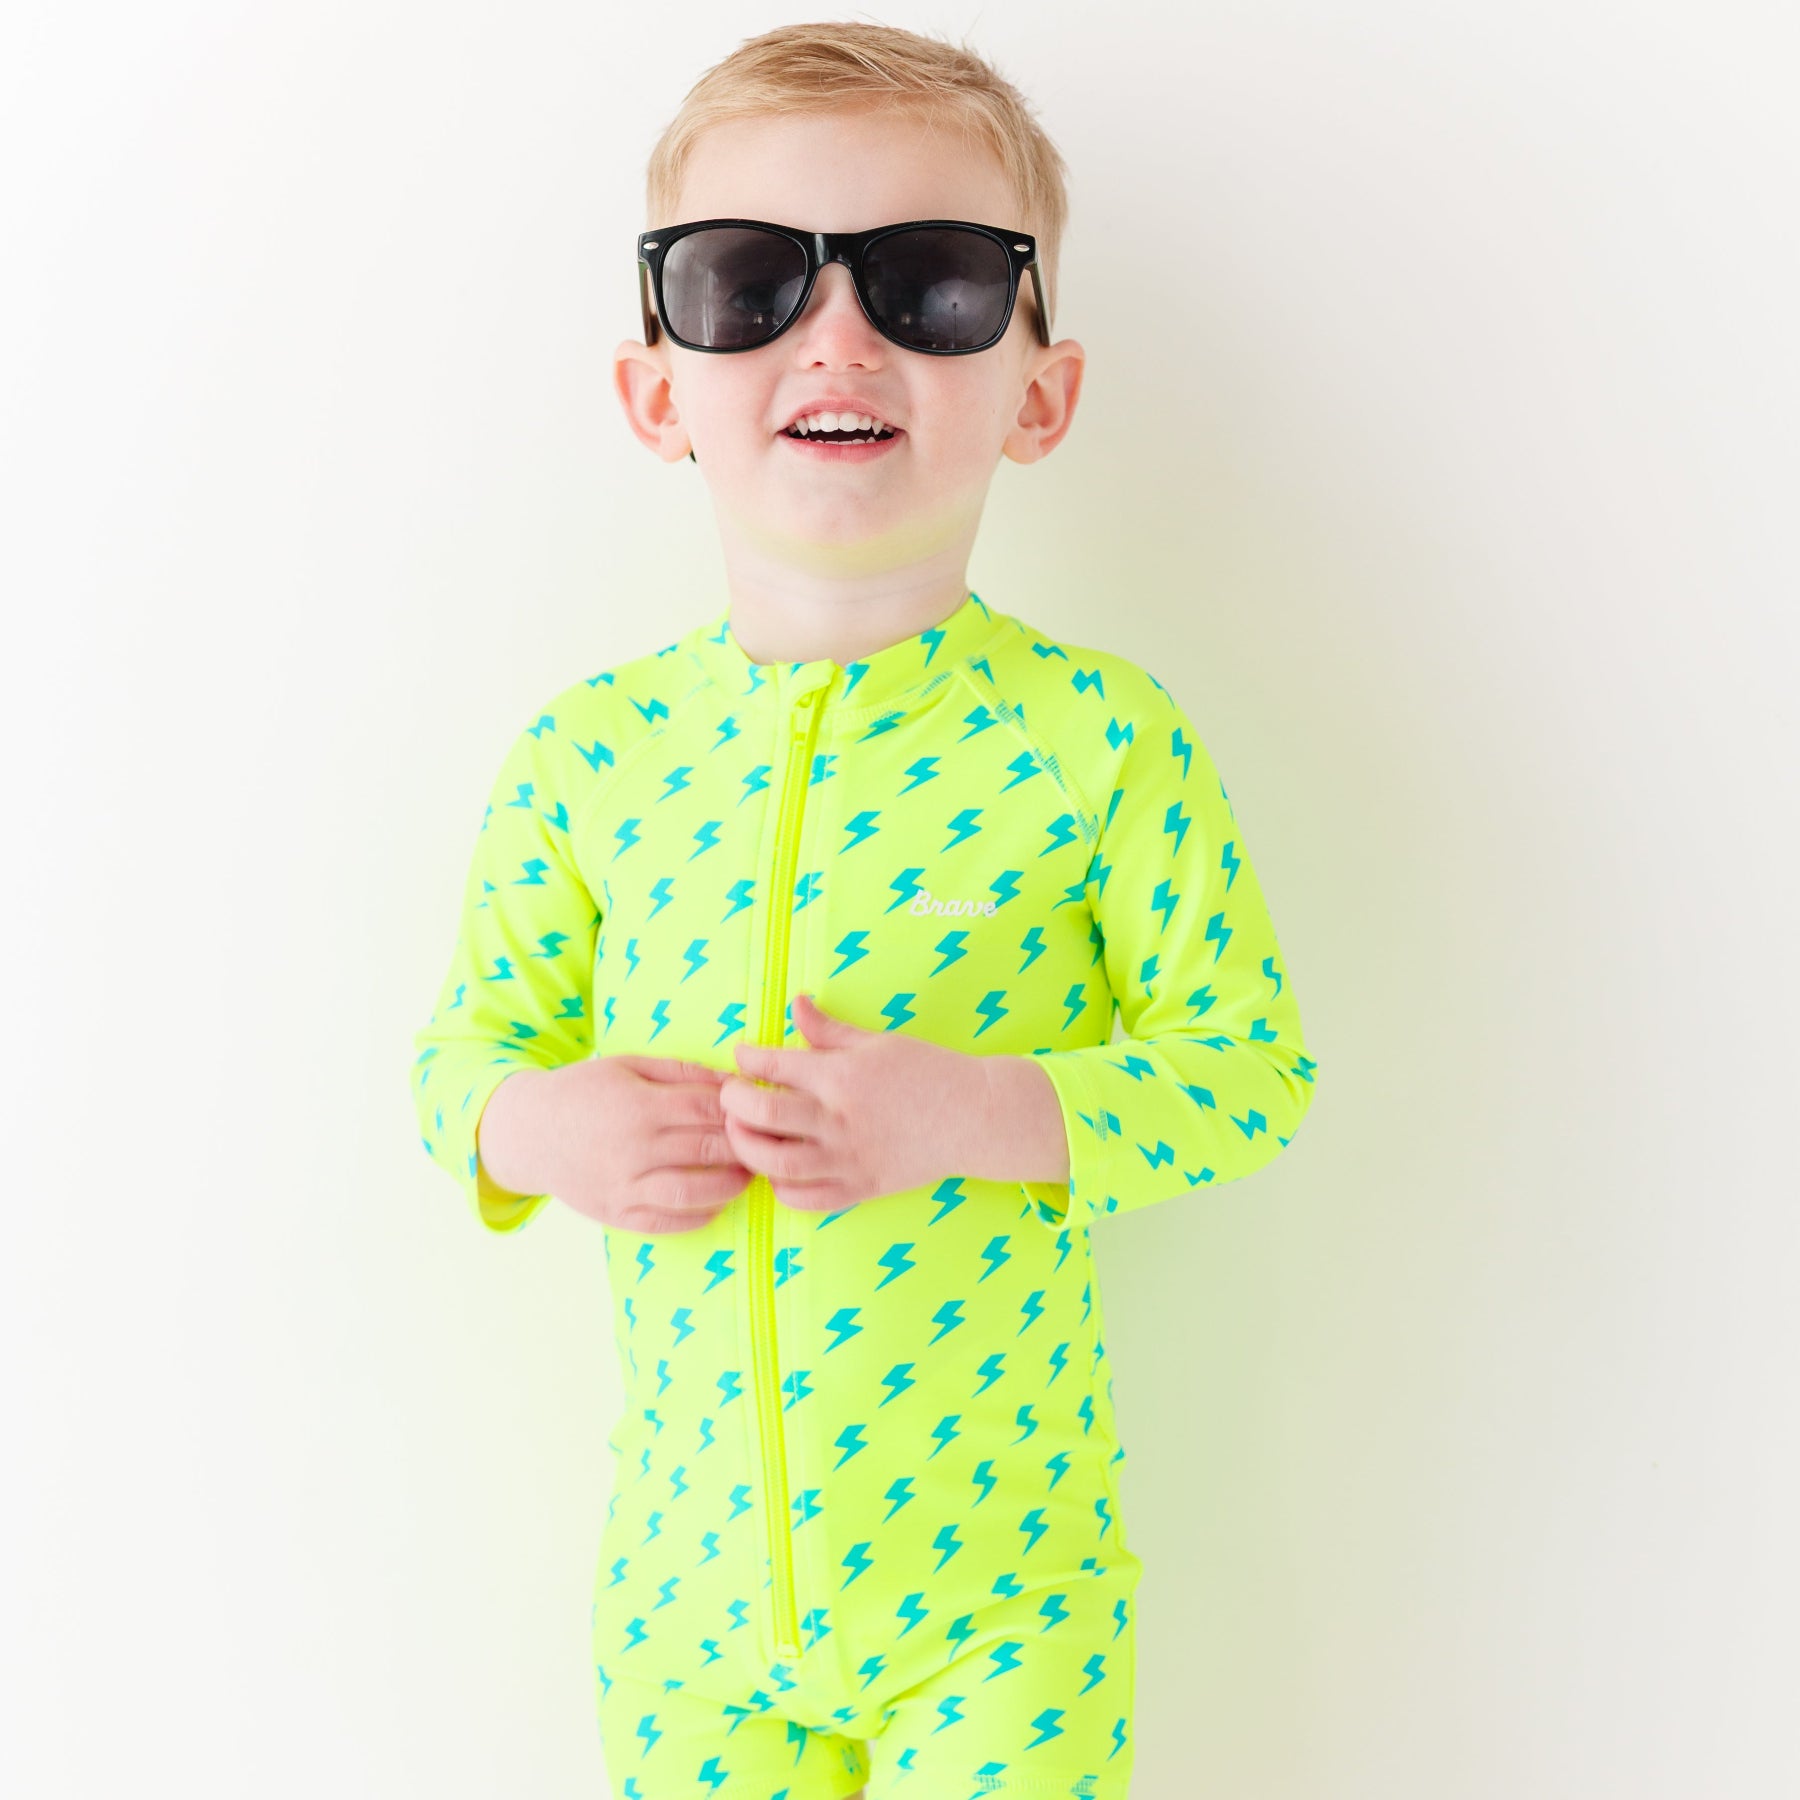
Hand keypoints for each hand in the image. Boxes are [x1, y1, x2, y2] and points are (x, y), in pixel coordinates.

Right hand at [489, 1056, 753, 1235]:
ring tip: (746, 1176)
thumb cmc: (583, 1091)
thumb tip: (731, 1081)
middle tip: (765, 1145)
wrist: (528, 1132)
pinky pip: (667, 1223)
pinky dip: (699, 1216)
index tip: (759, 1111)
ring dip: (730, 1186)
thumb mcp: (627, 1065)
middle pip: (707, 1150)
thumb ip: (680, 1072)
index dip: (741, 1111)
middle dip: (744, 1148)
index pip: (708, 1110)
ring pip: (693, 1193)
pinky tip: (716, 1203)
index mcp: (639, 1105)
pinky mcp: (617, 1214)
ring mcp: (624, 1185)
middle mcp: (633, 1148)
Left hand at [721, 992, 985, 1211]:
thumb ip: (828, 1029)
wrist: (975, 1116)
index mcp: (842, 1076)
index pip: (774, 1064)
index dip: (747, 1059)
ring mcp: (849, 1159)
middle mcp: (840, 1119)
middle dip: (734, 1103)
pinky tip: (778, 1171)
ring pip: (776, 1163)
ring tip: (744, 1134)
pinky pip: (806, 1199)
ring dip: (747, 1148)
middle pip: (763, 1115)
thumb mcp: (877, 1042)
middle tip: (732, 1095)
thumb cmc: (929, 1071)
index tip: (742, 1058)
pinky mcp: (861, 1189)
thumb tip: (795, 1003)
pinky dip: (782, 1188)